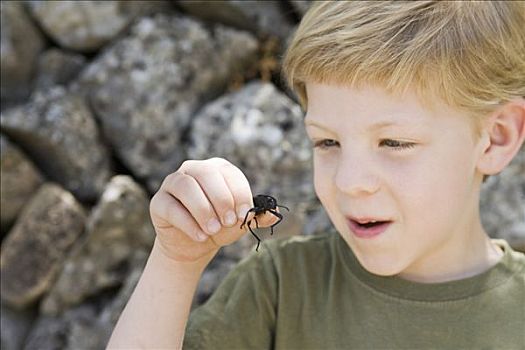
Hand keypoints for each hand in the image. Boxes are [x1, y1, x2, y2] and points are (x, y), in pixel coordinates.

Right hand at [149, 157, 277, 263]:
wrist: (194, 245)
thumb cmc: (220, 226)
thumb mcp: (241, 222)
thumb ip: (258, 216)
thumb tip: (274, 212)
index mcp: (217, 169)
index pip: (229, 173)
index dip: (240, 194)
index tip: (246, 215)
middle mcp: (193, 169)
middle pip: (206, 174)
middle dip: (221, 199)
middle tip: (230, 222)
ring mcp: (173, 183)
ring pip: (186, 186)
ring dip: (203, 210)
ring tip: (214, 231)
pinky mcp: (158, 201)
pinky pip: (171, 207)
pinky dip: (188, 223)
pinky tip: (200, 236)